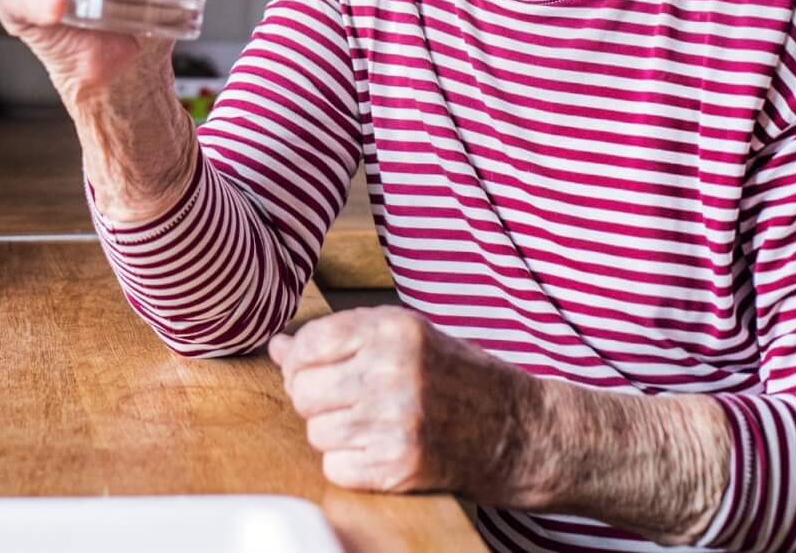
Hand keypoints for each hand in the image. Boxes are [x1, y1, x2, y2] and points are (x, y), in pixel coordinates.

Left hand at [268, 308, 537, 500]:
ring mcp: (396, 421)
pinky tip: (378, 449)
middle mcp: (392, 371)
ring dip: (333, 433)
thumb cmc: (459, 378)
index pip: (309, 342)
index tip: (314, 368)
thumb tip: (280, 347)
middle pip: (304, 390)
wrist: (516, 429)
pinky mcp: (399, 465)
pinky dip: (349, 464)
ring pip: (315, 432)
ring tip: (369, 424)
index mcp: (394, 329)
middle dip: (315, 398)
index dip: (301, 360)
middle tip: (345, 401)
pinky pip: (335, 467)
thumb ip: (343, 338)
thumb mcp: (406, 337)